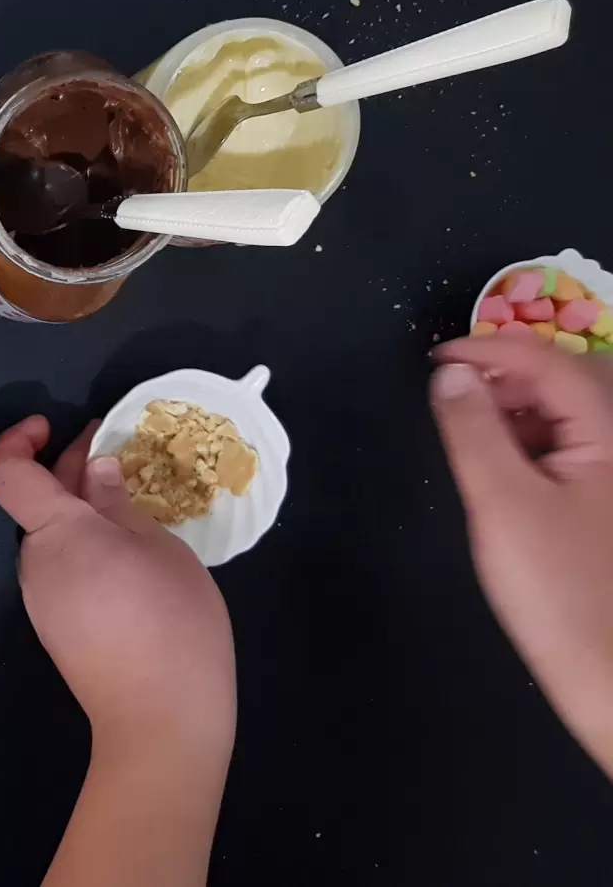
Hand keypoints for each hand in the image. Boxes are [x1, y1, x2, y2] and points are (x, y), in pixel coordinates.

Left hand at [0, 415, 234, 747]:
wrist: (160, 720)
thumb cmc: (170, 623)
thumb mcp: (158, 547)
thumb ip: (118, 503)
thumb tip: (96, 468)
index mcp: (56, 532)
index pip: (7, 474)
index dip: (19, 440)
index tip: (51, 424)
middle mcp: (35, 562)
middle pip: (36, 503)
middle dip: (70, 470)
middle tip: (117, 450)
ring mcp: (41, 599)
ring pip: (53, 537)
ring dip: (82, 510)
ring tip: (135, 500)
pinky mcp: (56, 626)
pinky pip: (63, 569)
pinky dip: (87, 546)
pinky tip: (130, 551)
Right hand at [431, 338, 612, 775]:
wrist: (611, 674)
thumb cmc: (558, 590)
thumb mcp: (502, 503)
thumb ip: (472, 430)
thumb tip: (450, 373)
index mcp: (610, 432)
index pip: (548, 361)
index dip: (487, 349)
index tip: (430, 361)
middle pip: (566, 379)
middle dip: (504, 373)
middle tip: (444, 392)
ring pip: (569, 414)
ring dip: (516, 408)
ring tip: (464, 428)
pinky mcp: (608, 505)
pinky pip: (572, 448)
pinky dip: (531, 442)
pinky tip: (500, 467)